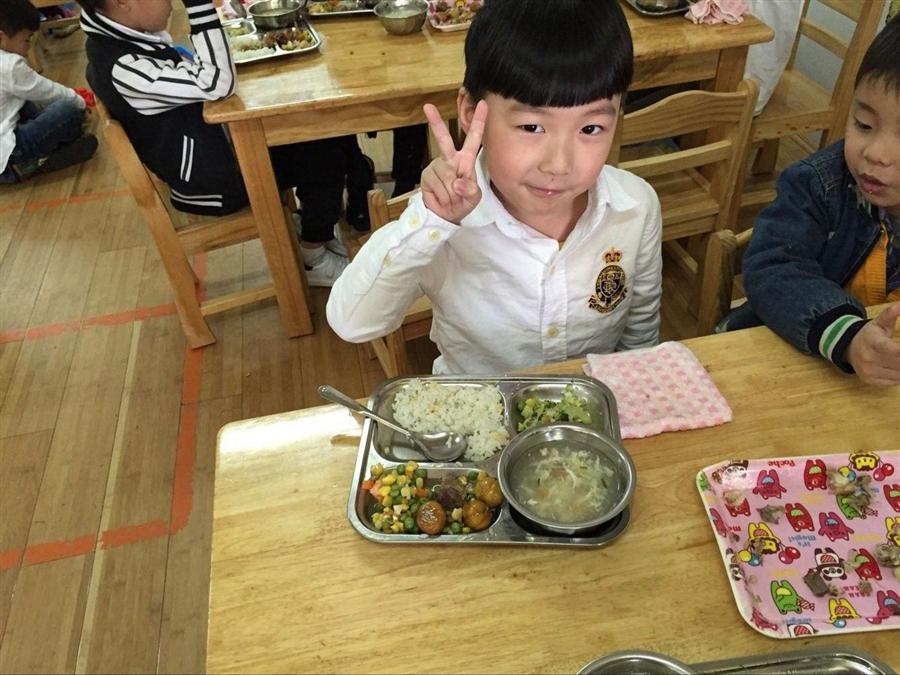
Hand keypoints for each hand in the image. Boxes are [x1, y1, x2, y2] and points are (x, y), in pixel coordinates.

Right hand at [420, 100, 487, 224]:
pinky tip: (442, 197)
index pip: (473, 138)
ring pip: (447, 177)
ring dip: (451, 193)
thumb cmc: (462, 202)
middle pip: (443, 140)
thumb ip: (470, 190)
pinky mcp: (427, 175)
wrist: (446, 216)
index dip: (478, 121)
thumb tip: (458, 184)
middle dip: (436, 123)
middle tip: (428, 107)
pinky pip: (438, 185)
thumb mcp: (473, 198)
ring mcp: (437, 166)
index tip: (482, 104)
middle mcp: (450, 159)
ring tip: (451, 197)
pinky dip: (443, 196)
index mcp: (466, 160)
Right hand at [846, 303, 899, 385]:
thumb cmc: (869, 335)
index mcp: (873, 343)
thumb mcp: (879, 322)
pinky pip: (895, 381)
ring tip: (899, 357)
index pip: (895, 351)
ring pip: (899, 374)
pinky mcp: (871, 381)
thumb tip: (899, 305)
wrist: (849, 349)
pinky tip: (897, 366)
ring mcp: (870, 372)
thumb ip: (890, 314)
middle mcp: (870, 359)